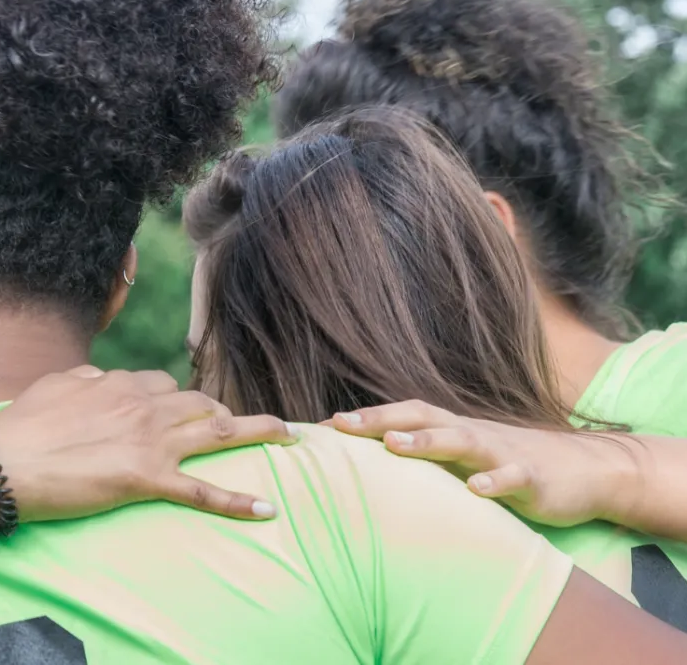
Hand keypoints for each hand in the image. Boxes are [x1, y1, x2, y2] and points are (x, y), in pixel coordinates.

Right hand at [0, 365, 297, 521]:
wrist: (4, 462)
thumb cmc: (22, 426)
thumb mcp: (55, 385)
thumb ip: (85, 378)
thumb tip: (99, 377)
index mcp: (119, 384)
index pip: (162, 384)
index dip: (179, 397)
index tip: (187, 409)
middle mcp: (142, 406)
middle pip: (200, 402)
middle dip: (225, 411)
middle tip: (241, 425)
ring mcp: (150, 442)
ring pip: (216, 432)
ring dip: (257, 432)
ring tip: (287, 437)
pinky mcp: (147, 479)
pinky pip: (202, 490)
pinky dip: (238, 501)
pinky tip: (267, 508)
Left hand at [324, 400, 634, 527]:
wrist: (589, 470)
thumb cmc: (512, 465)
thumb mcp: (465, 460)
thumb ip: (428, 460)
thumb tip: (374, 471)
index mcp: (452, 430)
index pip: (401, 416)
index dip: (362, 419)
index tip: (317, 427)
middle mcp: (472, 433)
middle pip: (421, 418)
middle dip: (379, 420)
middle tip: (340, 424)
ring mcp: (502, 453)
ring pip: (461, 441)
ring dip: (427, 442)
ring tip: (393, 446)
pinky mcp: (533, 478)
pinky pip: (511, 478)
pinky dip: (493, 482)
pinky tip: (475, 490)